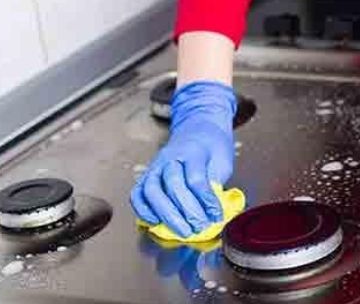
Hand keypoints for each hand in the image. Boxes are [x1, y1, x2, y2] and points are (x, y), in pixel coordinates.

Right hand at [131, 81, 235, 237]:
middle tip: (199, 227)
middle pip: (172, 185)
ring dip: (166, 214)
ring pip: (152, 190)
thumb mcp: (222, 160)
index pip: (196, 178)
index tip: (216, 216)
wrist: (197, 127)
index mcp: (193, 151)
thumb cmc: (212, 146)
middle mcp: (170, 157)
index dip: (206, 200)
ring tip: (182, 231)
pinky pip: (138, 193)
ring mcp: (155, 165)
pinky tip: (156, 223)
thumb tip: (210, 209)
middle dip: (186, 210)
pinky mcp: (147, 175)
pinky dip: (143, 210)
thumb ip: (215, 181)